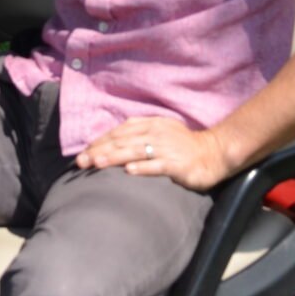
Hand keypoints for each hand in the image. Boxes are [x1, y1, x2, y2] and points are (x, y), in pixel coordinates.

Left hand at [76, 117, 232, 191]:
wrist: (213, 153)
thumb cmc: (184, 145)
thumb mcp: (161, 131)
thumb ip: (140, 133)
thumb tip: (113, 141)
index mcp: (151, 124)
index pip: (119, 131)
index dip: (100, 141)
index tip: (84, 152)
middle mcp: (156, 133)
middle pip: (122, 141)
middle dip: (99, 150)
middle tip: (81, 161)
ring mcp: (166, 148)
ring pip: (135, 151)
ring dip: (114, 157)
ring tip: (97, 163)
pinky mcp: (176, 164)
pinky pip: (156, 165)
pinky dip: (142, 167)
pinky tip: (128, 171)